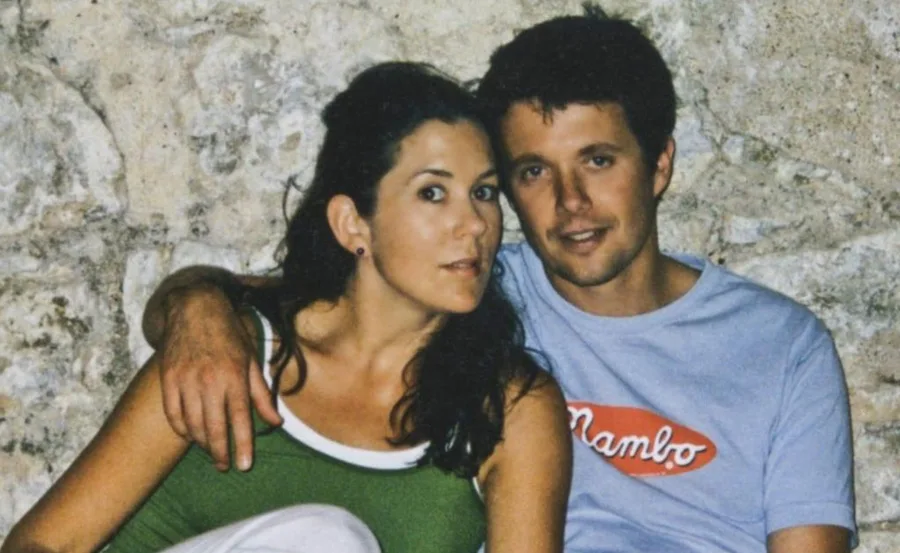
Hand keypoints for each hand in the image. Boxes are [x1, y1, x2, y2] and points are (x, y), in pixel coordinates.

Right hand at [158, 285, 281, 470]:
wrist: (196, 309)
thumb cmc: (229, 335)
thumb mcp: (251, 360)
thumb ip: (262, 394)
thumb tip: (277, 422)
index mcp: (234, 376)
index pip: (241, 418)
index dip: (242, 445)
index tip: (244, 465)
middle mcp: (210, 380)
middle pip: (214, 428)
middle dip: (221, 453)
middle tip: (226, 466)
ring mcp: (186, 380)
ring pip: (193, 425)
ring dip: (202, 443)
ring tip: (211, 452)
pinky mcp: (168, 379)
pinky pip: (172, 414)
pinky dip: (181, 429)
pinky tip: (190, 436)